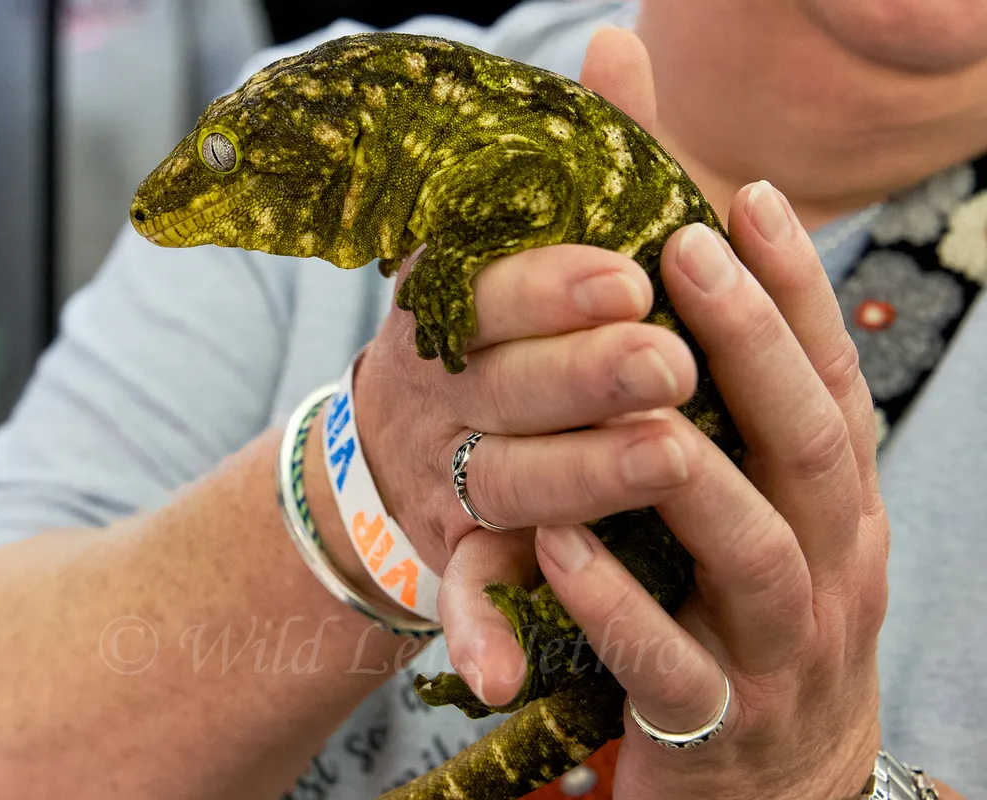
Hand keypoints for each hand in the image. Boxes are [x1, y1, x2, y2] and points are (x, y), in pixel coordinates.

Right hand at [353, 26, 698, 666]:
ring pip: (502, 481)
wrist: (408, 450)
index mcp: (451, 306)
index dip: (552, 282)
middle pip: (505, 383)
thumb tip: (614, 42)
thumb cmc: (503, 332)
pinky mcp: (456, 553)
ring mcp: (443, 477)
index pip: (488, 285)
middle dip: (582, 374)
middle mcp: (439, 390)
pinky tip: (501, 673)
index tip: (629, 272)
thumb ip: (576, 158)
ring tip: (657, 464)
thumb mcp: (529, 243)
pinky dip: (473, 632)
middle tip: (668, 364)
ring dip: (568, 477)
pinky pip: (459, 593)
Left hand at [515, 31, 880, 799]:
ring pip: (755, 549)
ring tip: (638, 378)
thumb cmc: (744, 615)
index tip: (746, 196)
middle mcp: (829, 566)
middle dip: (755, 340)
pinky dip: (613, 598)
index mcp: (836, 506)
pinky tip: (558, 543)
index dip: (795, 290)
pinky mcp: (712, 719)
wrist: (769, 785)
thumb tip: (692, 282)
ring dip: (694, 463)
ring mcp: (778, 648)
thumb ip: (729, 420)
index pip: (827, 382)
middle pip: (811, 444)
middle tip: (690, 245)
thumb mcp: (758, 514)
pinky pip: (663, 660)